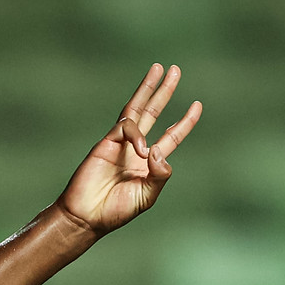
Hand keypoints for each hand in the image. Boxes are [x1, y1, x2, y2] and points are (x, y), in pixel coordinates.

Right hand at [55, 63, 201, 235]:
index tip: (197, 105)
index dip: (184, 122)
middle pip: (153, 112)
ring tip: (159, 69)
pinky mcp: (105, 142)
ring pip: (136, 109)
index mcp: (148, 163)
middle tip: (175, 70)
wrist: (87, 216)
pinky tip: (141, 151)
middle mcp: (135, 148)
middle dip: (164, 91)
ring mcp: (120, 144)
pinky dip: (136, 135)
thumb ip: (159, 176)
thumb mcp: (147, 196)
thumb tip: (158, 149)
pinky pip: (125, 127)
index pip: (170, 136)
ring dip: (148, 88)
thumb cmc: (116, 210)